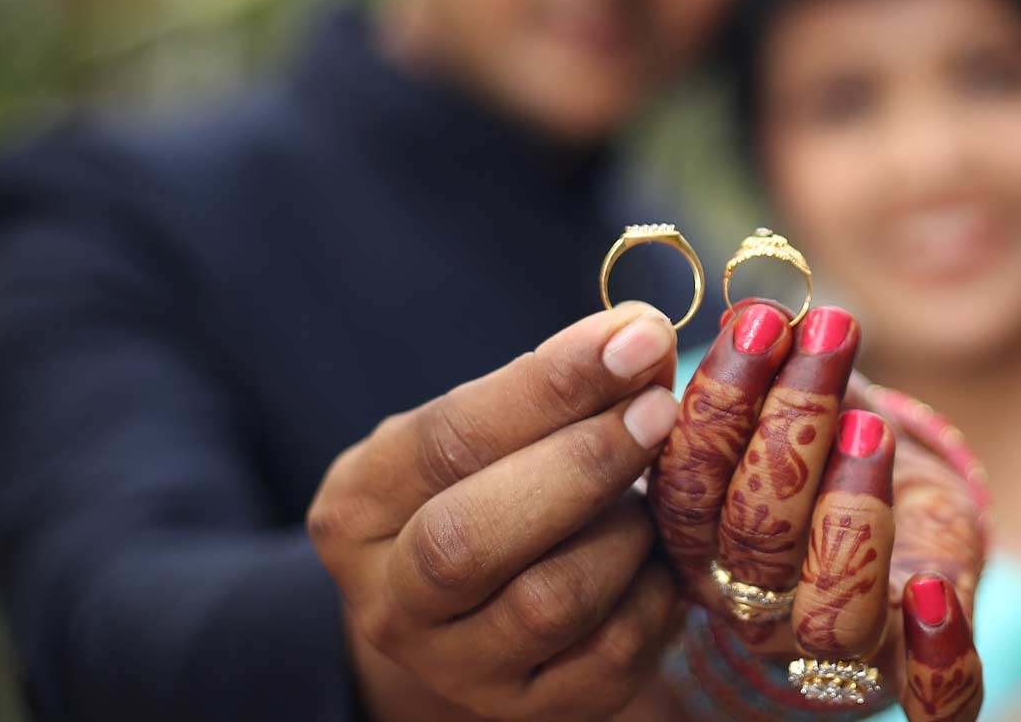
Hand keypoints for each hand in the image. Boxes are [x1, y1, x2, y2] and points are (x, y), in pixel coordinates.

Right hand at [307, 304, 685, 721]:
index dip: (550, 387)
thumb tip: (643, 336)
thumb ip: (557, 384)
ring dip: (625, 532)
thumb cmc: (488, 484)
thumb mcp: (492, 428)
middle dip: (582, 465)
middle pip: (471, 539)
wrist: (477, 608)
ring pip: (549, 603)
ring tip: (655, 492)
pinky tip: (662, 553)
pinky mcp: (533, 709)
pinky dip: (656, 591)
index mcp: (358, 506)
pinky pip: (611, 653)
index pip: (446, 440)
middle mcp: (389, 599)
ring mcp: (456, 668)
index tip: (635, 338)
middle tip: (659, 411)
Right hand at [651, 298, 983, 721]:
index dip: (719, 403)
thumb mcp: (795, 406)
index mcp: (702, 544)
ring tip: (872, 425)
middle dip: (788, 427)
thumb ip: (771, 369)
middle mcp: (754, 606)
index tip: (761, 321)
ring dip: (849, 516)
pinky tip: (935, 596)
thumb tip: (758, 308)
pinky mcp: (913, 670)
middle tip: (826, 337)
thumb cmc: (828, 459)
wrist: (897, 532)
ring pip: (830, 614)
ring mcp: (834, 649)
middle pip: (752, 540)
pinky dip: (938, 661)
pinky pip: (932, 702)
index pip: (688, 486)